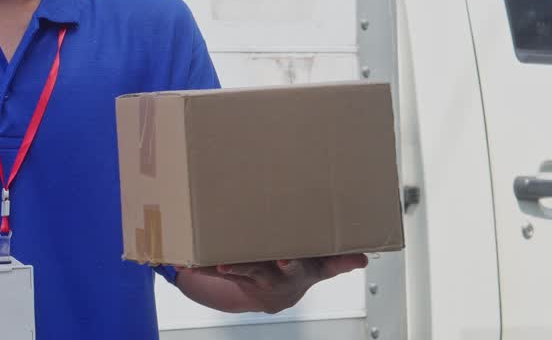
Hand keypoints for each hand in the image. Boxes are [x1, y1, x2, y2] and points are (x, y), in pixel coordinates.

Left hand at [203, 254, 368, 313]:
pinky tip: (187, 262)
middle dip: (249, 264)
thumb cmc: (300, 269)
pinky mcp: (232, 275)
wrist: (275, 295)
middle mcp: (271, 276)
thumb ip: (340, 261)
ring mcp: (250, 277)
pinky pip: (215, 271)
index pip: (297, 266)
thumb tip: (364, 257)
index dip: (291, 263)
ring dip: (221, 267)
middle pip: (259, 270)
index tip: (284, 257)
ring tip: (209, 261)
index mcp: (295, 270)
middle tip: (230, 258)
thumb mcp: (322, 266)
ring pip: (235, 271)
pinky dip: (201, 266)